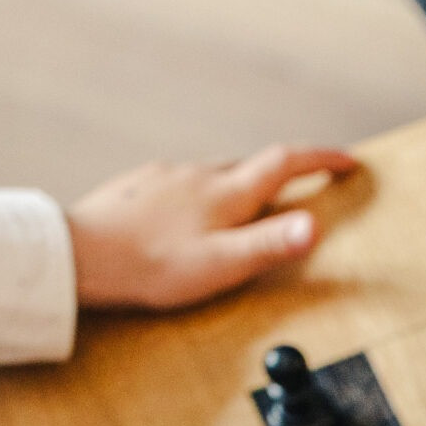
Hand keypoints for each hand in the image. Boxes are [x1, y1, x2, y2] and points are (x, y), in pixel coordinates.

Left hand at [67, 144, 359, 310]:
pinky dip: (202, 195)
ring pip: (215, 174)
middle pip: (252, 165)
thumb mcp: (221, 265)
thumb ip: (270, 244)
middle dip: (283, 172)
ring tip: (246, 208)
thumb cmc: (149, 266)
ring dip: (240, 185)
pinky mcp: (140, 186)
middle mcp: (199, 174)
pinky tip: (189, 217)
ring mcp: (167, 177)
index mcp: (226, 193)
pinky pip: (183, 184)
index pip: (285, 162)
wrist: (78, 256)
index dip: (321, 159)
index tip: (347, 160)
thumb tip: (315, 225)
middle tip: (303, 186)